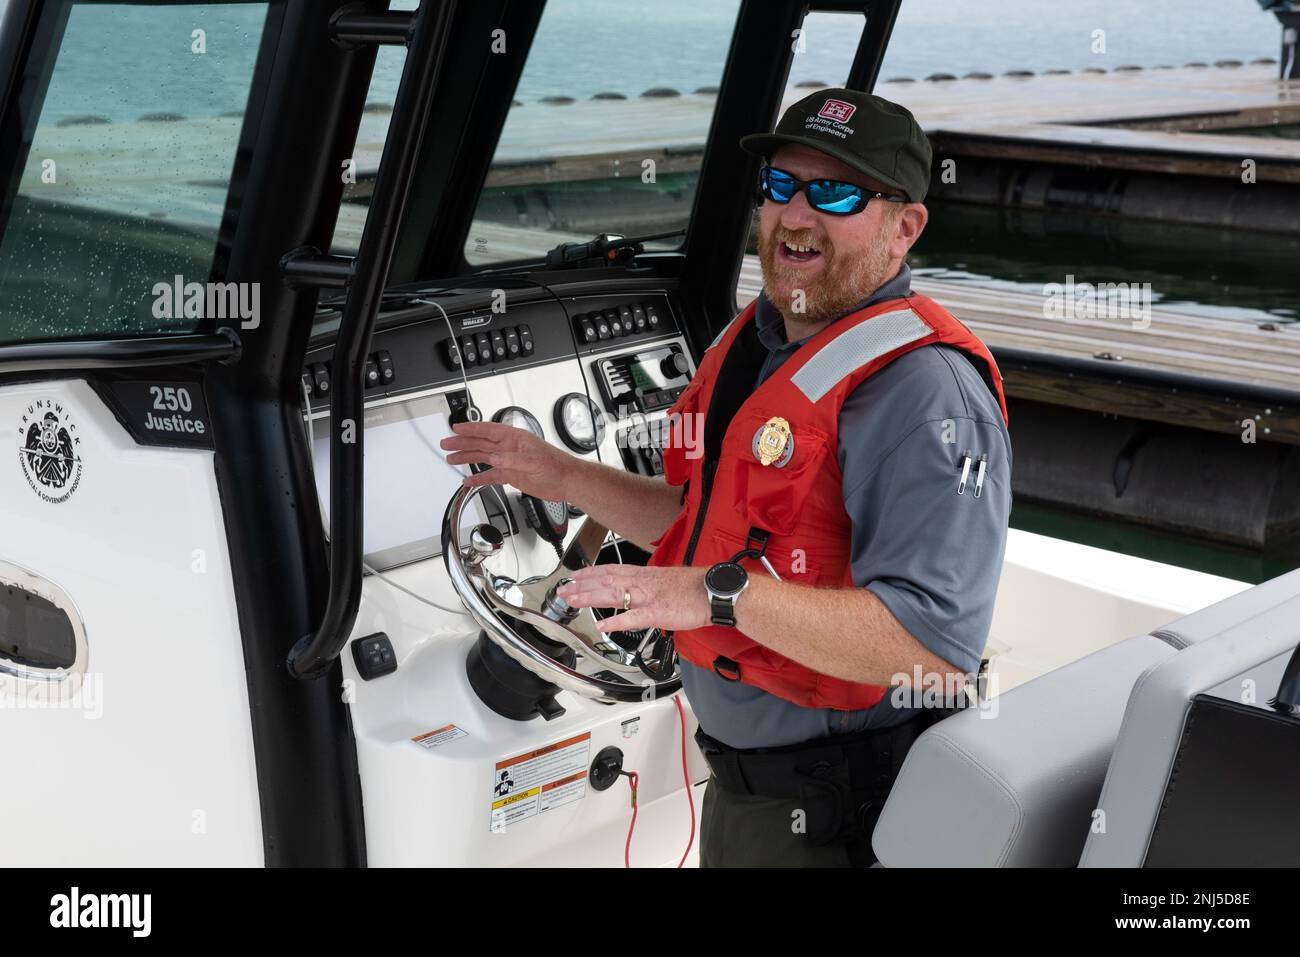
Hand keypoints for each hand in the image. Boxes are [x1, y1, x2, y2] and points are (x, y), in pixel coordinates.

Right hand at [439, 421, 579, 501]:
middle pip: (481, 443)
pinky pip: (491, 476)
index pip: (488, 430)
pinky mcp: (511, 475)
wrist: (566, 481)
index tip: (456, 428)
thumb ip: (511, 459)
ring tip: (451, 458)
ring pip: (483, 458)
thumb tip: (493, 458)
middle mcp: (510, 448)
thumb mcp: (532, 461)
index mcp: (515, 438)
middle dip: (463, 443)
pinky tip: (469, 480)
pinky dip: (479, 478)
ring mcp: (509, 461)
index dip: (471, 428)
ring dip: (467, 458)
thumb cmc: (556, 465)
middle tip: (447, 443)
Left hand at [556, 565, 709, 632]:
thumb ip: (649, 584)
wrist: (713, 591)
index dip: (590, 572)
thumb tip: (639, 590)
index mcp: (645, 574)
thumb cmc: (694, 588)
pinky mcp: (657, 613)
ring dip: (589, 597)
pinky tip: (601, 625)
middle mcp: (642, 582)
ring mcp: (648, 597)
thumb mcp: (667, 579)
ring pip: (613, 594)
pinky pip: (633, 617)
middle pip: (605, 580)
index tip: (574, 575)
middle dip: (581, 585)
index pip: (611, 569)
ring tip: (571, 601)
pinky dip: (615, 621)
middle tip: (562, 590)